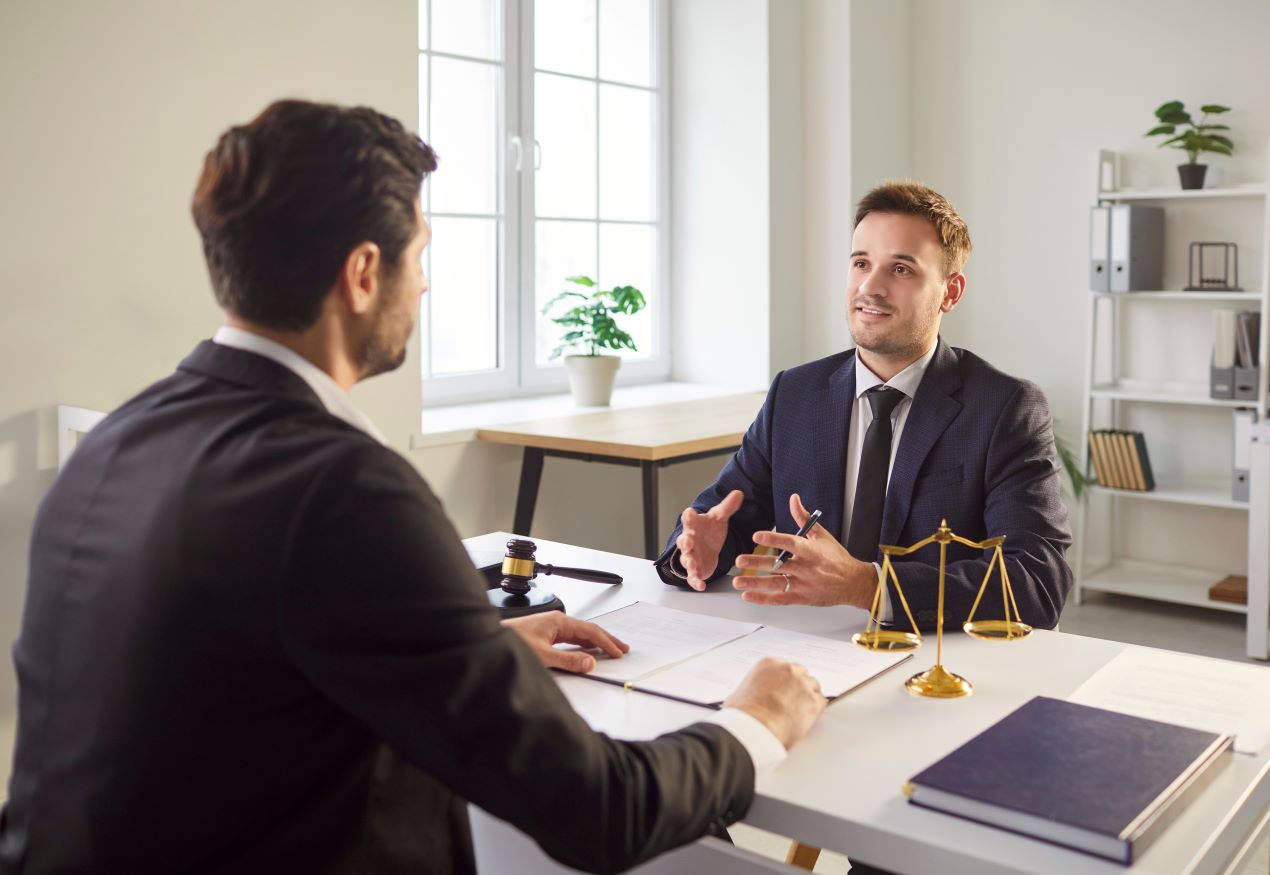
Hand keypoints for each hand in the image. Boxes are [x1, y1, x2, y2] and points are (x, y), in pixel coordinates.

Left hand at [502, 612, 628, 673]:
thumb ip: (568, 661)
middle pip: (588, 629)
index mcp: (558, 621)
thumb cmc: (511, 642)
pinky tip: (586, 650)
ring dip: (596, 641)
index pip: (590, 631)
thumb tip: (590, 662)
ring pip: (580, 633)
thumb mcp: (543, 656)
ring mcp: (551, 626)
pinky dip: (583, 644)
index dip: (606, 642)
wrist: (489, 639)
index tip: (618, 652)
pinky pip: (571, 638)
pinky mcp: (545, 633)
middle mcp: (556, 621)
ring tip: (609, 649)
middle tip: (622, 648)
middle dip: (606, 639)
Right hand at [676, 489, 743, 590]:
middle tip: (687, 542)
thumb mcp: (719, 518)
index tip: (690, 512)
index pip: (688, 519)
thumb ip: (727, 507)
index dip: (689, 516)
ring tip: (693, 565)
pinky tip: (701, 586)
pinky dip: (695, 582)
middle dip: (684, 542)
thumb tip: (739, 493)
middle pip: (683, 541)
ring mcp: (691, 556)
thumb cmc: (709, 530)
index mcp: (694, 525)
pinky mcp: (696, 570)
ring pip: (686, 560)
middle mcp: (689, 541)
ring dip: (689, 563)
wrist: (708, 545)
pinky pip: (693, 577)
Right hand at [723, 657, 826, 749]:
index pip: (784, 668)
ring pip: (813, 686)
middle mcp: (788, 670)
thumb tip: (743, 700)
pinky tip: (807, 718)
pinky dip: (816, 710)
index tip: (783, 689)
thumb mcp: (736, 695)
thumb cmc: (742, 715)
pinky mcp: (814, 702)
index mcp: (768, 665)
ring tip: (800, 711)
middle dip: (798, 686)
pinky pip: (822, 702)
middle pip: (801, 673)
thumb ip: (747, 691)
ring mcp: (803, 684)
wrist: (753, 729)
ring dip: (808, 697)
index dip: (785, 680)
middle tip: (793, 700)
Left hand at [731, 494, 877, 607]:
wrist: (854, 583)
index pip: (791, 543)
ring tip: (738, 582)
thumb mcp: (822, 535)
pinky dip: (764, 599)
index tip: (757, 536)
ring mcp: (804, 585)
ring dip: (756, 584)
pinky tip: (749, 596)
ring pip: (777, 584)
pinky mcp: (802, 598)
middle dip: (757, 563)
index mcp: (812, 551)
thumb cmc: (837, 558)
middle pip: (779, 565)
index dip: (774, 539)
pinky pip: (780, 600)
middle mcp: (807, 569)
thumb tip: (793, 499)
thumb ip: (804, 518)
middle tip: (739, 560)